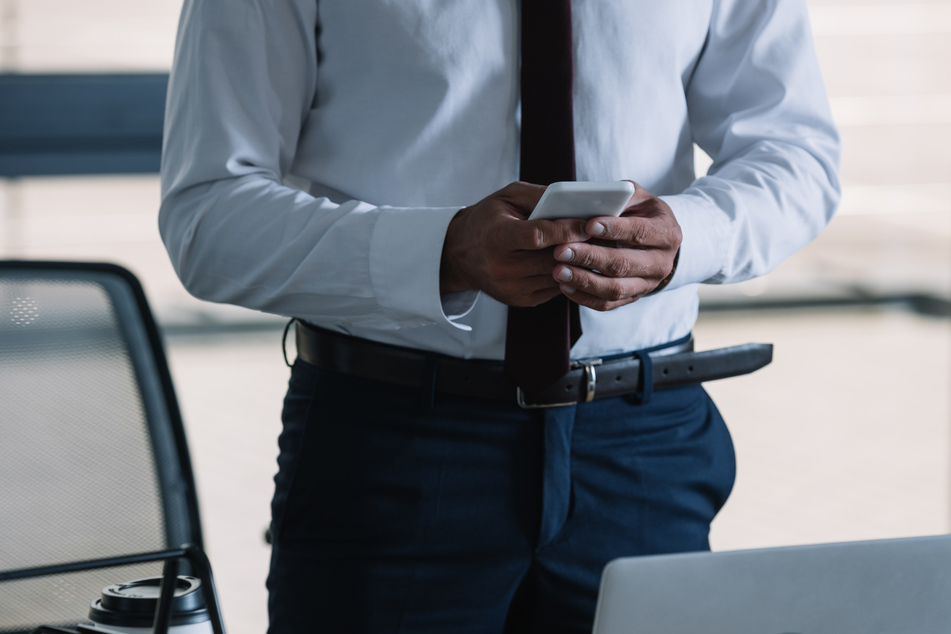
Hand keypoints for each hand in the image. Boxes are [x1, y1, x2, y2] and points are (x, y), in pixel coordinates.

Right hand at [440, 182, 588, 306]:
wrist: (459, 256)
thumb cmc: (487, 220)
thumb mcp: (506, 198)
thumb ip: (539, 196)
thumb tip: (575, 200)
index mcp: (496, 237)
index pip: (536, 235)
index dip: (565, 229)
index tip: (588, 223)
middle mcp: (502, 267)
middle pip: (552, 259)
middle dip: (580, 247)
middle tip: (604, 234)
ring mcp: (512, 288)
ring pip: (559, 275)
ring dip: (579, 263)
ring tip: (595, 246)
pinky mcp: (521, 300)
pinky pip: (556, 287)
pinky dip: (569, 274)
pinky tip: (577, 261)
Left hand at [551, 182, 681, 310]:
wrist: (656, 241)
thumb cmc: (639, 213)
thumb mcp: (637, 198)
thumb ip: (619, 195)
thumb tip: (590, 199)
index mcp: (666, 233)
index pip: (640, 232)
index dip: (614, 229)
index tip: (588, 225)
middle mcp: (661, 262)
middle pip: (623, 264)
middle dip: (590, 258)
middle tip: (561, 250)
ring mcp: (648, 284)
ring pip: (614, 289)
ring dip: (583, 281)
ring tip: (558, 271)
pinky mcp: (632, 298)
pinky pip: (607, 304)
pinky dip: (584, 297)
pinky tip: (564, 286)